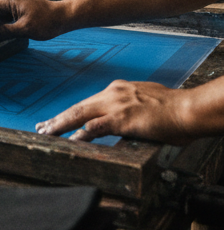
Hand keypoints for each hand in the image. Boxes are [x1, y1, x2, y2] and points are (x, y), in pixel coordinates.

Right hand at [0, 0, 66, 40]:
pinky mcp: (23, 9)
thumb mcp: (25, 29)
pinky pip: (9, 15)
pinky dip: (4, 23)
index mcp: (10, 1)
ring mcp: (18, 4)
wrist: (66, 17)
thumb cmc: (47, 22)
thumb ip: (6, 32)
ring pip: (1, 13)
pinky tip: (5, 33)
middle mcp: (12, 0)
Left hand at [35, 80, 194, 143]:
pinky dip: (81, 134)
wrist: (188, 109)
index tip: (59, 119)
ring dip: (61, 125)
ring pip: (80, 114)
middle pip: (78, 107)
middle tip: (42, 126)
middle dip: (58, 118)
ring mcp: (116, 105)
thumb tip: (127, 119)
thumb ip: (131, 108)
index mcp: (118, 89)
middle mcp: (112, 93)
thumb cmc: (174, 109)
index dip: (72, 112)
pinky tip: (71, 140)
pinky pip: (96, 127)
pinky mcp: (122, 118)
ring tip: (47, 133)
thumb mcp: (146, 101)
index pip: (89, 103)